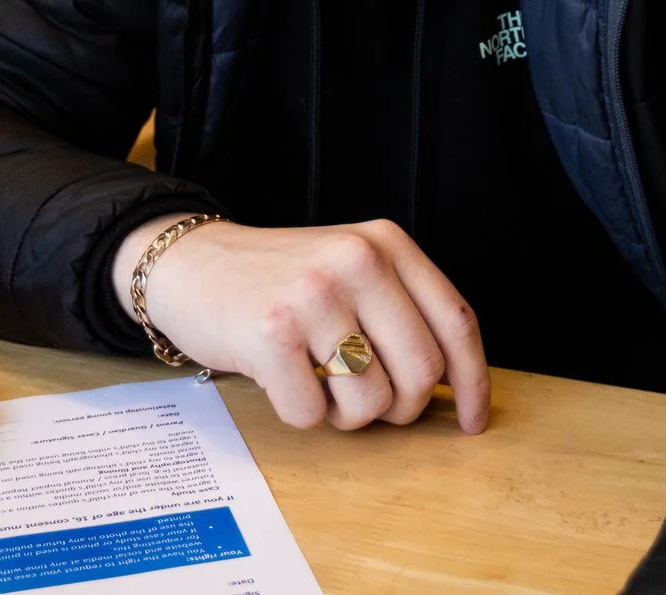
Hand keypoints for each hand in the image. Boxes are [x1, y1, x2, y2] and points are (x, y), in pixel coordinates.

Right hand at [113, 216, 488, 435]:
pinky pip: (310, 413)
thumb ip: (402, 311)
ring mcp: (314, 295)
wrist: (191, 263)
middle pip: (422, 374)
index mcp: (387, 244)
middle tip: (364, 402)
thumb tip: (459, 387)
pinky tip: (280, 377)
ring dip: (344, 414)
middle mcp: (357, 260)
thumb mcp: (351, 271)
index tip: (473, 422)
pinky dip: (299, 413)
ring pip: (371, 403)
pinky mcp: (271, 332)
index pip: (456, 323)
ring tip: (316, 380)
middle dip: (398, 409)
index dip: (474, 383)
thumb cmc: (279, 281)